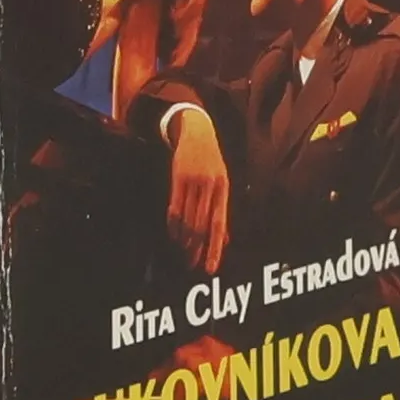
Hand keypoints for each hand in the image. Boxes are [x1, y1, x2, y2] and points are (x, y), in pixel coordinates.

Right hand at [166, 107, 229, 274]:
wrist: (197, 132)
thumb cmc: (211, 162)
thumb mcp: (222, 183)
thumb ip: (221, 211)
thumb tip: (225, 240)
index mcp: (224, 189)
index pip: (219, 224)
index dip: (215, 248)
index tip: (210, 267)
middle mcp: (210, 186)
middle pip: (201, 225)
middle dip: (196, 248)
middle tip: (191, 265)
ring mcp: (194, 180)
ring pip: (187, 218)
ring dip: (184, 239)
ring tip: (182, 252)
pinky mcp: (178, 176)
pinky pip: (175, 206)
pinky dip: (173, 224)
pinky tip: (173, 235)